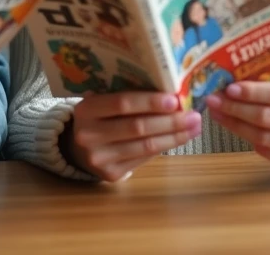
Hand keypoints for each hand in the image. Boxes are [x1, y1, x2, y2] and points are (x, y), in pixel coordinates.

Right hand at [64, 92, 201, 181]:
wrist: (76, 148)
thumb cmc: (98, 118)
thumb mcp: (101, 103)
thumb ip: (126, 98)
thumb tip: (171, 95)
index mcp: (86, 110)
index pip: (122, 104)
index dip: (150, 102)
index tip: (175, 99)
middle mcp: (88, 135)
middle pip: (137, 127)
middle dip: (170, 121)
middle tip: (193, 115)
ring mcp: (99, 158)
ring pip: (144, 146)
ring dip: (174, 137)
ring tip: (194, 128)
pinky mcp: (111, 174)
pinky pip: (144, 159)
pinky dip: (164, 147)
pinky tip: (179, 139)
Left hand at [206, 82, 269, 176]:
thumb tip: (236, 87)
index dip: (250, 92)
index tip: (227, 88)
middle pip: (267, 119)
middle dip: (235, 109)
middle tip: (213, 101)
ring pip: (264, 139)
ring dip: (236, 126)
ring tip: (220, 114)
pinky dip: (252, 142)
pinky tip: (240, 130)